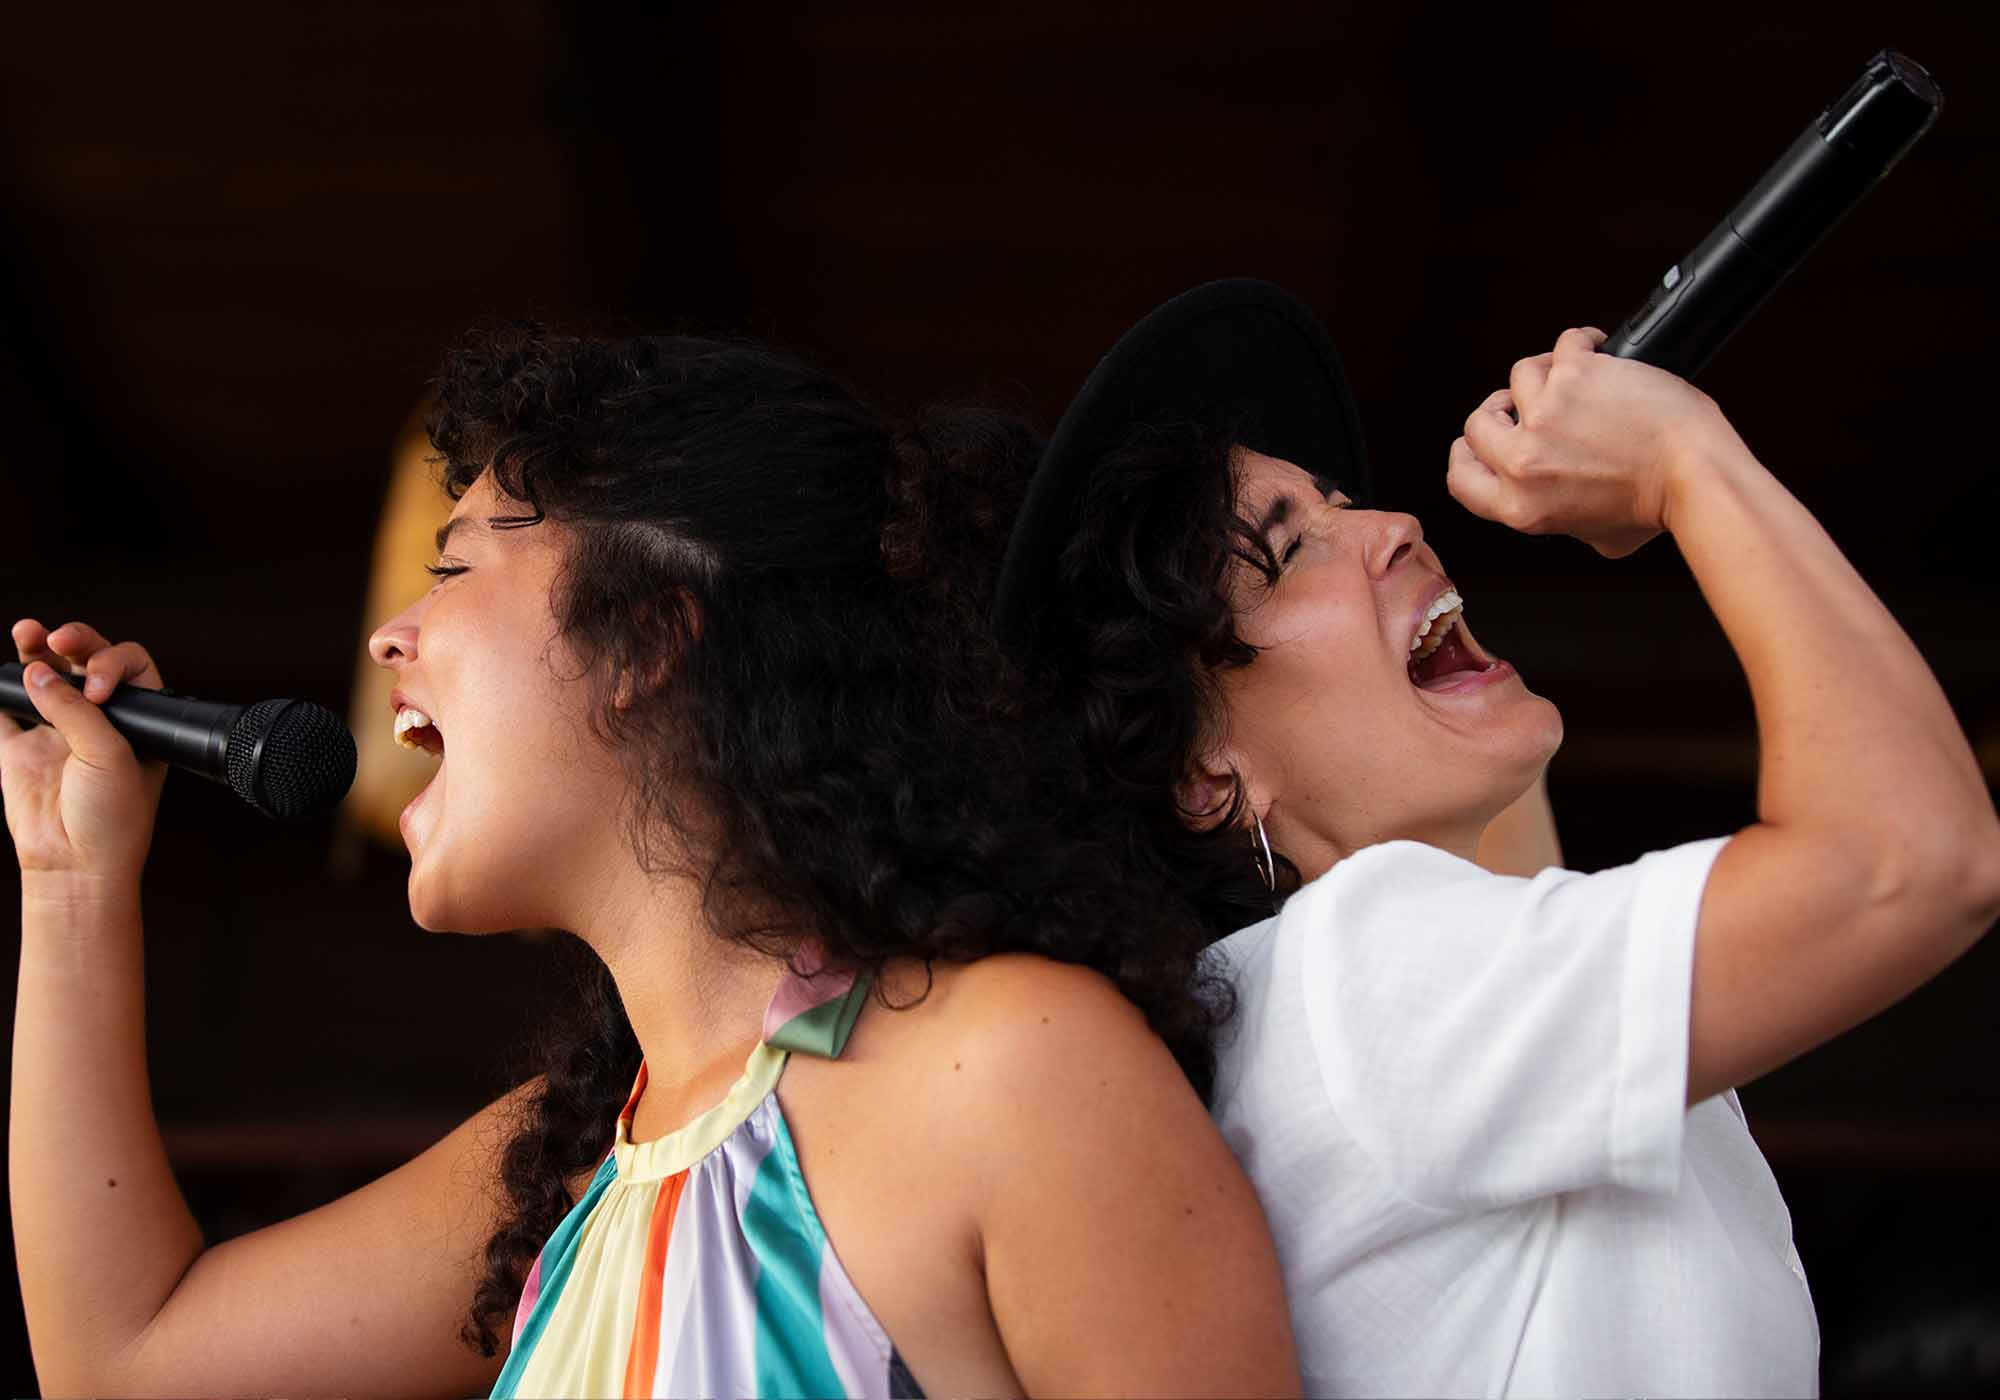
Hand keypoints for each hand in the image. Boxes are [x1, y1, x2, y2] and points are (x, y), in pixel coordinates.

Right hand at [0, 620, 168, 884]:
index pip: (129, 666)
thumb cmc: (112, 817)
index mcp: (137, 718)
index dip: (111, 663)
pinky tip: (6, 670)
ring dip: (36, 649)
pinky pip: (6, 705)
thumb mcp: (108, 756)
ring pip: (44, 675)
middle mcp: (100, 717)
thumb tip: (39, 670)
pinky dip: (2, 685)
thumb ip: (74, 710)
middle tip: (60, 640)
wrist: (74, 864)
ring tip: (27, 630)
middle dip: (75, 641)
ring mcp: (58, 729)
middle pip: (85, 661)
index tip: (96, 689)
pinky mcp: (20, 744)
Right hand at [1446, 327, 1744, 557]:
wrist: (1694, 474)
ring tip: (1575, 374)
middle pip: (1480, 422)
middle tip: (1530, 404)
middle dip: (1502, 410)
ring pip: (1521, 376)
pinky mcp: (1575, 376)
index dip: (1468, 454)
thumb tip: (1555, 501)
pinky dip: (1582, 342)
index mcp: (1521, 506)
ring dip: (1547, 372)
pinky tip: (1599, 349)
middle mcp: (1524, 462)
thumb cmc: (1658, 507)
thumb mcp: (1595, 537)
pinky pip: (1564, 344)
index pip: (1462, 477)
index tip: (1483, 442)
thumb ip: (1561, 521)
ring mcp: (1545, 415)